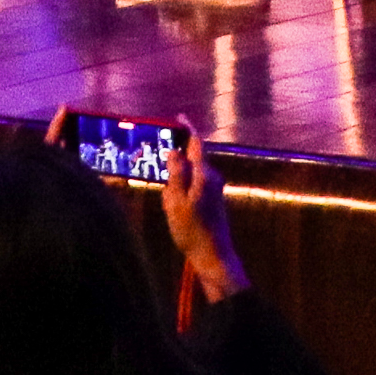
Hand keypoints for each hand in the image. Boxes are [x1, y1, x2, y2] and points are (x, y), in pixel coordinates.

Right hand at [159, 127, 247, 303]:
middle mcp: (212, 178)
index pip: (197, 143)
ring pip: (192, 173)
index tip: (178, 117)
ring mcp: (215, 189)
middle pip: (193, 158)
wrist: (214, 257)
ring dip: (179, 177)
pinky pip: (195, 184)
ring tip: (167, 197)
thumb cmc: (192, 231)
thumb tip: (175, 151)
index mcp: (203, 174)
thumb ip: (175, 174)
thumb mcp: (175, 201)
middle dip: (177, 159)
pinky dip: (184, 187)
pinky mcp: (214, 200)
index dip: (187, 128)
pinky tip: (176, 208)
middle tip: (160, 168)